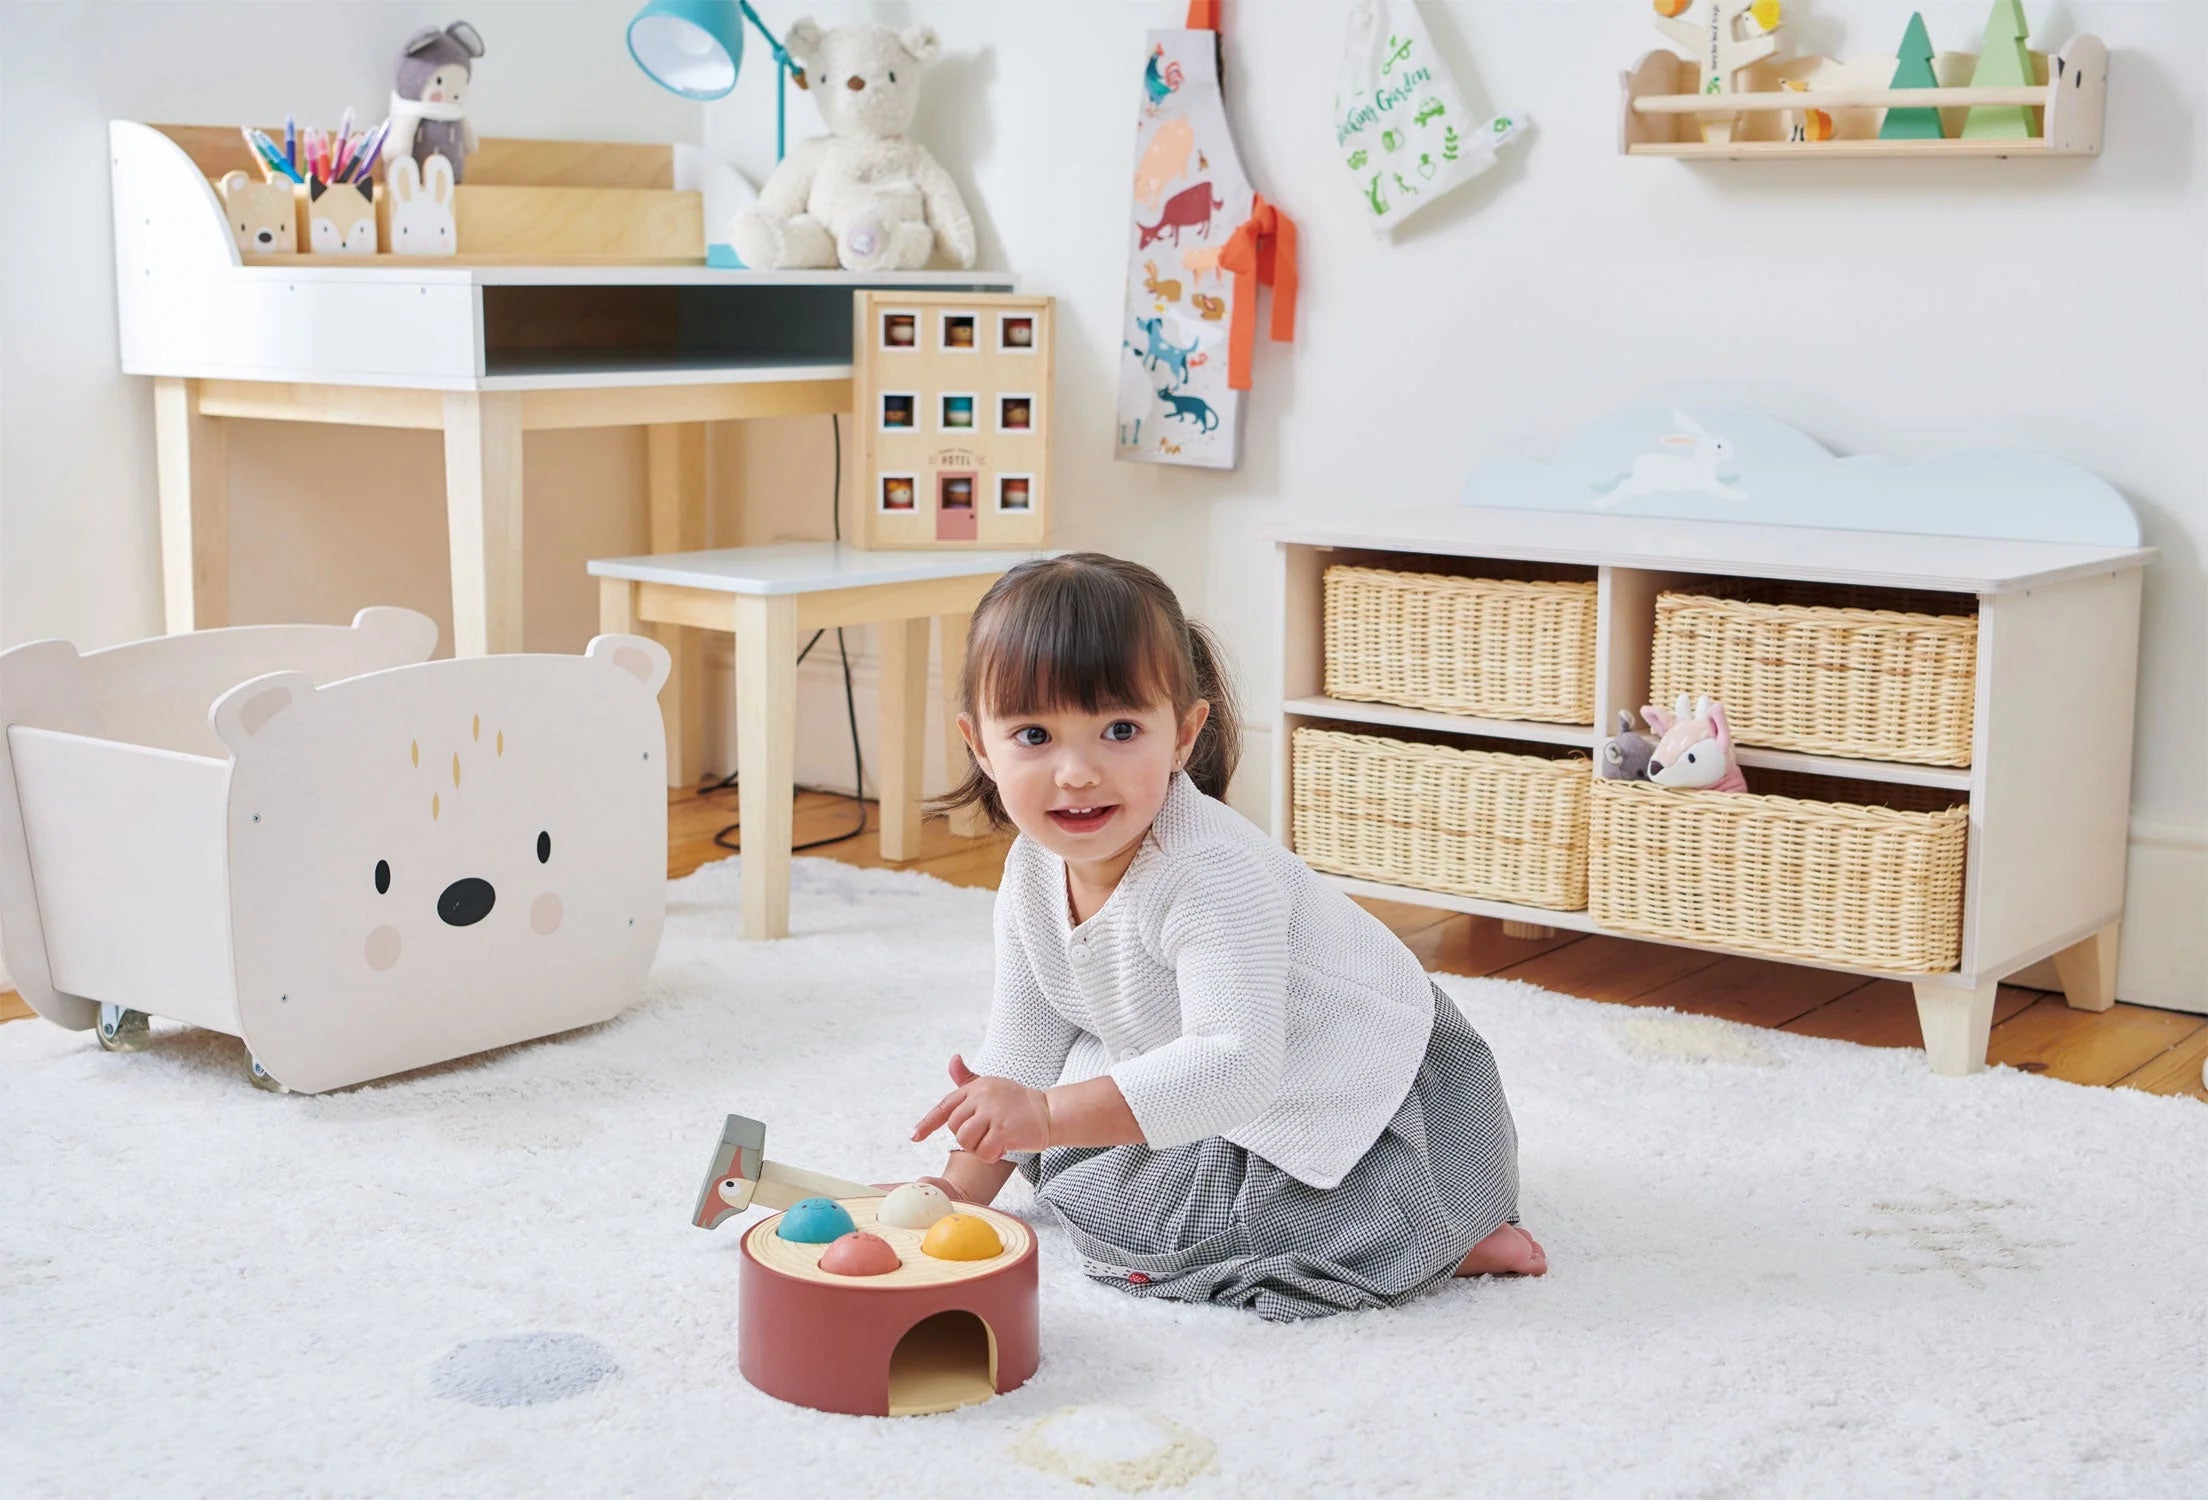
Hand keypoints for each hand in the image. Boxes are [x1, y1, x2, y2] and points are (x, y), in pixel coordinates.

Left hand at [911, 1054, 1051, 1161]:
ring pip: (965, 1140)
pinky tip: (1003, 1149)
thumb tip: (953, 1059)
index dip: (927, 1123)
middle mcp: (981, 1097)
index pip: (944, 1106)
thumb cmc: (1017, 1101)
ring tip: (995, 1142)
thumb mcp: (990, 1086)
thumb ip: (968, 1079)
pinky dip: (991, 1156)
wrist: (1048, 1111)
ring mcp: (992, 1113)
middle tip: (987, 1136)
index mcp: (975, 1087)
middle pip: (954, 1128)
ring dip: (978, 1148)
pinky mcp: (1003, 1130)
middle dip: (967, 1138)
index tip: (914, 1136)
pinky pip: (983, 1152)